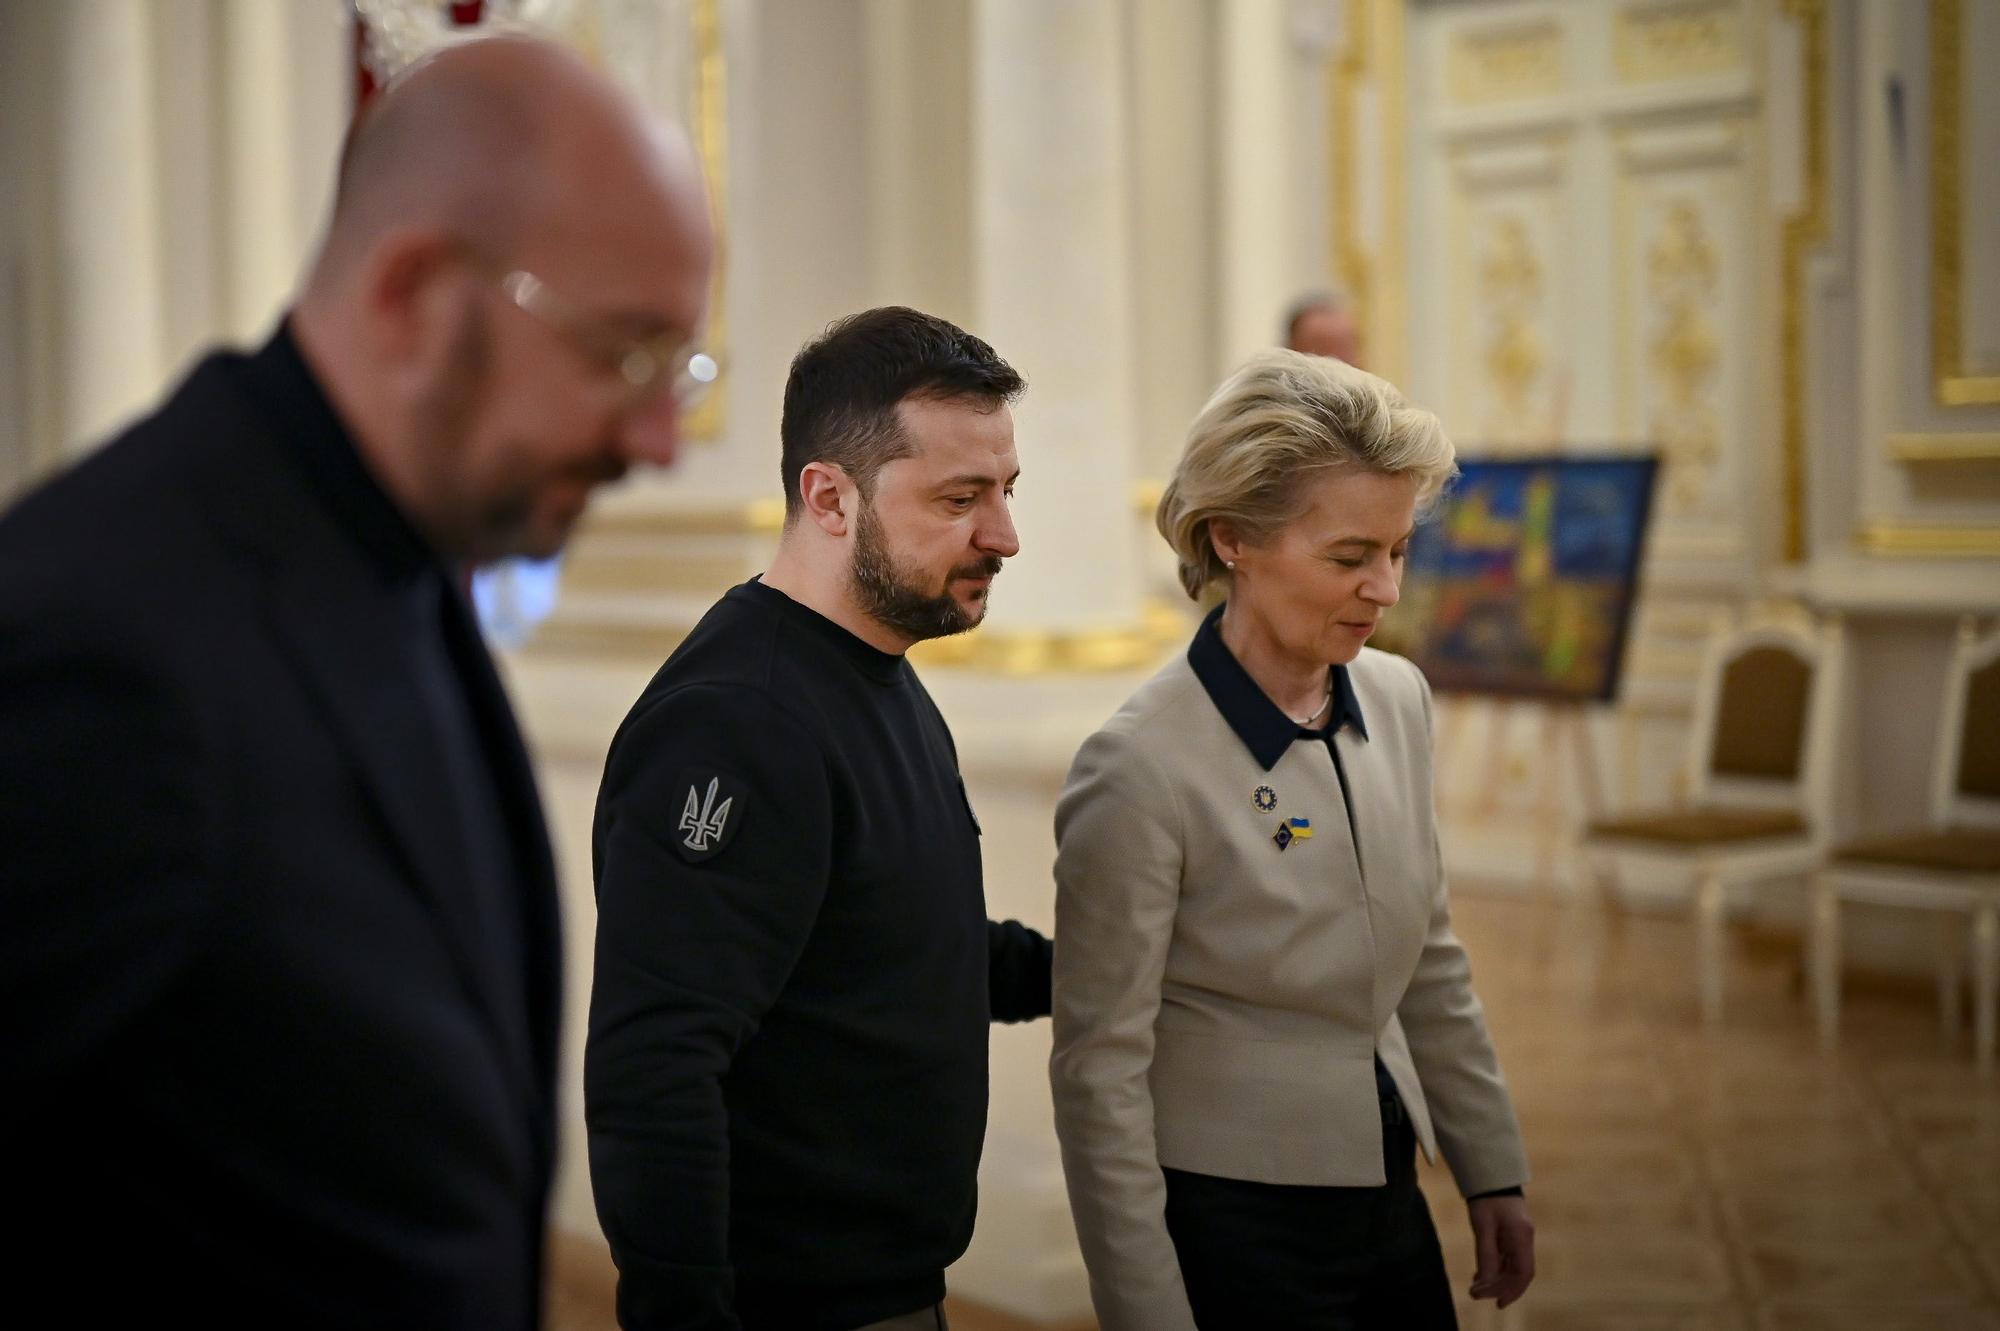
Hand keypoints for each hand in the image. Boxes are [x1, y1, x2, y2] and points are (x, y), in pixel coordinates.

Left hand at [1467, 1194, 1534, 1308]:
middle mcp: (1525, 1238)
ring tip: (1477, 1287)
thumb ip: (1485, 1254)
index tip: (1496, 1302)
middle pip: (1519, 1273)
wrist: (1492, 1175)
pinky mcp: (1514, 1234)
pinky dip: (1496, 1268)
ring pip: (1513, 1267)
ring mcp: (1521, 1236)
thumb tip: (1485, 1282)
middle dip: (1501, 1288)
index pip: (1523, 1272)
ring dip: (1497, 1279)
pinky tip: (1481, 1274)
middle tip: (1479, 1295)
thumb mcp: (1482, 1226)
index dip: (1512, 1290)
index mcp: (1522, 1236)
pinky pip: (1508, 1257)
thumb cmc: (1486, 1198)